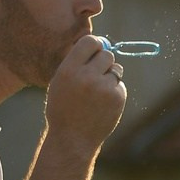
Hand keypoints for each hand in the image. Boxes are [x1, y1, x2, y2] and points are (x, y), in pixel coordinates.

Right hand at [44, 34, 125, 151]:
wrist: (72, 138)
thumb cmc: (63, 108)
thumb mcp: (60, 82)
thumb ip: (76, 63)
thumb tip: (99, 43)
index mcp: (69, 69)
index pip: (90, 42)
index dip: (95, 45)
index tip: (94, 51)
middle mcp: (87, 76)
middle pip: (106, 54)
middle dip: (103, 62)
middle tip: (95, 75)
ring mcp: (104, 87)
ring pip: (116, 69)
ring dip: (109, 75)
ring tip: (97, 92)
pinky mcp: (117, 97)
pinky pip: (120, 84)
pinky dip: (114, 91)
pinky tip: (102, 104)